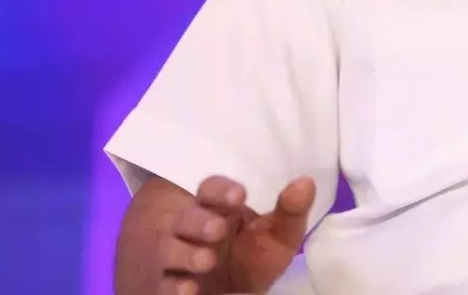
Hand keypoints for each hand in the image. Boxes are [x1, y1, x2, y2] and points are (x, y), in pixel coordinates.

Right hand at [159, 175, 314, 294]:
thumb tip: (306, 183)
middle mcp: (188, 227)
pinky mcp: (163, 284)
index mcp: (216, 208)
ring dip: (186, 254)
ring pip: (168, 248)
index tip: (240, 195)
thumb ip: (289, 212)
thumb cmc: (249, 257)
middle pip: (186, 217)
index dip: (222, 190)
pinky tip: (187, 290)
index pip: (211, 189)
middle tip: (218, 230)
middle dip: (200, 222)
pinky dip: (172, 287)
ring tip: (207, 260)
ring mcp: (171, 256)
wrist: (222, 293)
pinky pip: (161, 283)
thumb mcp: (275, 236)